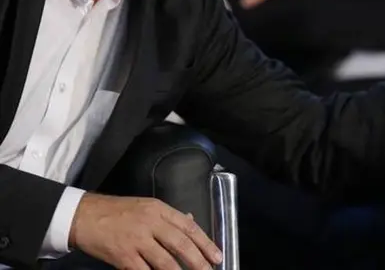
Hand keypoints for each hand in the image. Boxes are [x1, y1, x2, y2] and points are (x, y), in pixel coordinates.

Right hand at [70, 193, 221, 269]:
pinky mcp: (122, 256)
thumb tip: (191, 221)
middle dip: (199, 261)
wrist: (83, 215)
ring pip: (165, 262)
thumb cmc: (116, 211)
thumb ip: (169, 216)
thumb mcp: (146, 206)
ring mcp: (137, 240)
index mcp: (159, 209)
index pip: (189, 227)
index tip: (217, 256)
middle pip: (181, 245)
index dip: (205, 243)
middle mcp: (151, 223)